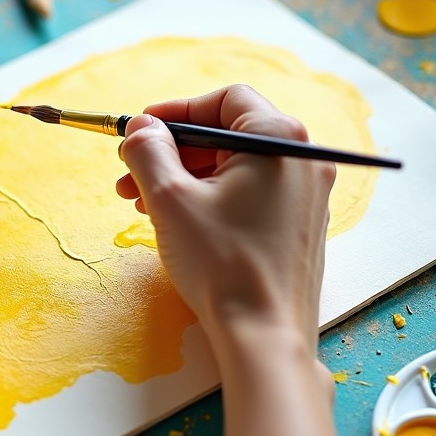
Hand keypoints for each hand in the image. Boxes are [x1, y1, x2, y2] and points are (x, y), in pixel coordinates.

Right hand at [116, 84, 334, 355]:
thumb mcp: (170, 197)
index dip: (176, 110)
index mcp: (279, 140)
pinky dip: (210, 197)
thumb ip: (149, 149)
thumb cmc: (221, 263)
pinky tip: (175, 219)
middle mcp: (302, 160)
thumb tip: (140, 127)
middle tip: (130, 173)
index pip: (225, 99)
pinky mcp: (298, 225)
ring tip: (141, 202)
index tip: (141, 130)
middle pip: (228, 133)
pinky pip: (249, 193)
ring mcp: (305, 195)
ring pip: (234, 166)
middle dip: (173, 150)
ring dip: (185, 176)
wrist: (264, 336)